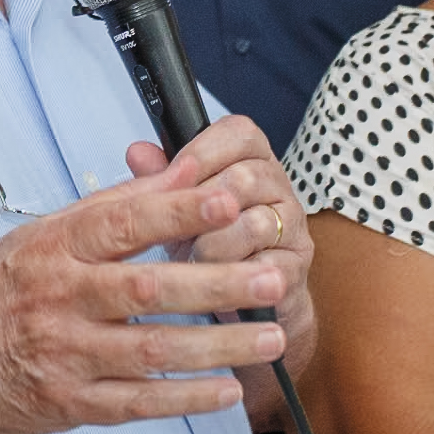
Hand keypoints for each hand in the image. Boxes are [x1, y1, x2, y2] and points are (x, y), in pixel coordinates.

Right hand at [0, 153, 290, 433]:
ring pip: (152, 350)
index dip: (177, 209)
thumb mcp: (37, 238)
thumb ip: (107, 211)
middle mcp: (58, 298)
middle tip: (273, 275)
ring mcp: (63, 354)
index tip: (229, 197)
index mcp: (52, 247)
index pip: (121, 221)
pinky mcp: (67, 403)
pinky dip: (185, 397)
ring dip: (219, 344)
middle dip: (217, 281)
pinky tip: (227, 390)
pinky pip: (136, 403)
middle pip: (149, 288)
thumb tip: (172, 173)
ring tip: (272, 335)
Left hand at [125, 116, 315, 373]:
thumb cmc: (206, 241)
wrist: (236, 299)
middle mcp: (278, 186)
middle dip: (202, 206)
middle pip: (245, 177)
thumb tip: (137, 152)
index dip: (204, 151)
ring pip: (253, 224)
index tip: (175, 174)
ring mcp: (293, 226)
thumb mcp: (176, 207)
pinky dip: (233, 276)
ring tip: (193, 258)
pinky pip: (265, 267)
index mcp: (251, 158)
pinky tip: (216, 281)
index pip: (240, 133)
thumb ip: (160, 176)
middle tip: (179, 227)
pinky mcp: (295, 266)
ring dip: (213, 246)